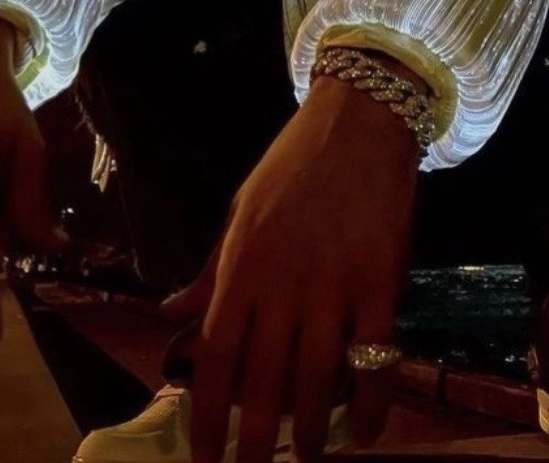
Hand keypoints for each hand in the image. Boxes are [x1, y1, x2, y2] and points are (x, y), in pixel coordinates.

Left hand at [162, 64, 421, 462]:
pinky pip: (377, 355)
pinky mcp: (381, 280)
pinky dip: (371, 402)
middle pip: (264, 378)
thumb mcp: (239, 210)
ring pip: (317, 376)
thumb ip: (210, 269)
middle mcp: (282, 282)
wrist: (359, 120)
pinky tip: (365, 430)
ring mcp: (334, 282)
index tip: (204, 457)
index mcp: (242, 263)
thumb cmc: (294, 164)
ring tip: (311, 458)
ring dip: (312, 430)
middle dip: (256, 438)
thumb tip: (168, 315)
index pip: (216, 355)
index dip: (208, 414)